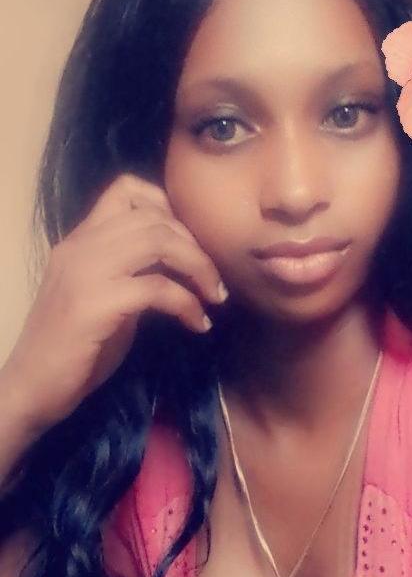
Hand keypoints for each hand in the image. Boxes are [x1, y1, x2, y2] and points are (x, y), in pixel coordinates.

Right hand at [1, 172, 227, 433]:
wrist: (31, 387)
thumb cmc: (73, 347)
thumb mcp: (105, 294)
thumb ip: (132, 270)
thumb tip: (179, 263)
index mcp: (81, 239)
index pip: (125, 189)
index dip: (168, 206)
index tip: (189, 241)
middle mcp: (81, 246)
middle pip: (154, 217)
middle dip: (195, 245)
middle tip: (212, 279)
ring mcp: (85, 272)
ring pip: (158, 242)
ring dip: (198, 267)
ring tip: (214, 295)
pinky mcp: (95, 304)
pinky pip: (157, 288)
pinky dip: (187, 304)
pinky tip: (198, 323)